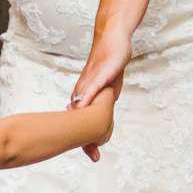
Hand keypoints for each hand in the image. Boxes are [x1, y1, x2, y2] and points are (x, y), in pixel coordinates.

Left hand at [70, 31, 130, 157]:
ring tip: (87, 138)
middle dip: (86, 137)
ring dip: (83, 120)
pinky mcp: (102, 71)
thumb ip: (103, 101)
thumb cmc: (109, 62)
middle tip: (93, 155)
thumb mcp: (108, 87)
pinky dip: (89, 96)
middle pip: (82, 117)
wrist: (111, 37)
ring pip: (86, 103)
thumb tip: (102, 117)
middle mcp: (85, 89)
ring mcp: (92, 80)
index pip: (83, 121)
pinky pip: (94, 85)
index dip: (87, 139)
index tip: (91, 156)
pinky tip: (83, 105)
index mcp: (85, 95)